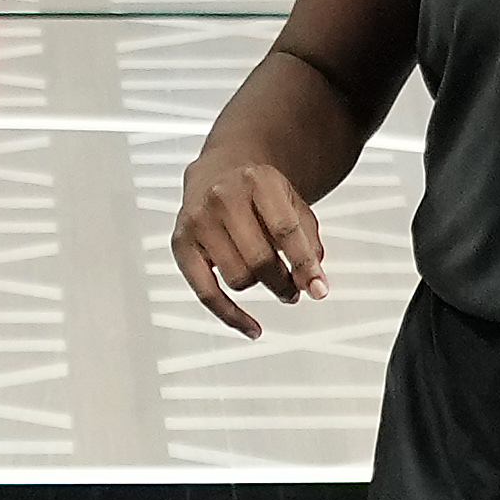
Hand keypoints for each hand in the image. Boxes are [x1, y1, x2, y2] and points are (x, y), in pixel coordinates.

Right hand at [170, 158, 327, 339]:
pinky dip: (231, 315)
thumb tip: (311, 285)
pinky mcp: (180, 243)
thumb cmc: (258, 193)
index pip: (285, 230)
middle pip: (259, 260)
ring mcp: (198, 221)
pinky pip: (206, 293)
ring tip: (268, 278)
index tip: (319, 290)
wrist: (217, 172)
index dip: (304, 264)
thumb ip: (307, 243)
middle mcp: (222, 197)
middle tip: (293, 289)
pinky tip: (252, 327)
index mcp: (257, 180)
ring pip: (237, 278)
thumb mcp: (293, 205)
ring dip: (259, 286)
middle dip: (283, 283)